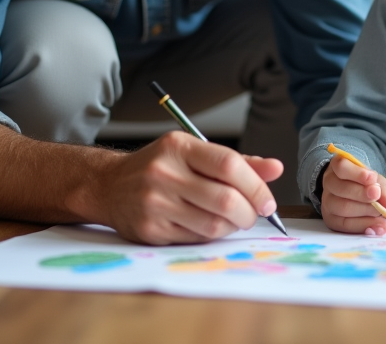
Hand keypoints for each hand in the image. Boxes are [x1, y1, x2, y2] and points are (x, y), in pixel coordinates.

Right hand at [99, 131, 282, 244]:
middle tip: (254, 215)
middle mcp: (164, 173)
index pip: (228, 165)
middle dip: (249, 213)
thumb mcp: (193, 152)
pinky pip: (195, 239)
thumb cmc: (160, 167)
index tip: (268, 201)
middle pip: (225, 200)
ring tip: (233, 220)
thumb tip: (276, 168)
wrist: (109, 186)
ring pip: (213, 225)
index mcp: (179, 147)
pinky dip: (212, 236)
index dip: (256, 185)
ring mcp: (154, 203)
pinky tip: (210, 226)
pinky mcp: (150, 229)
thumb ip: (236, 162)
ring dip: (233, 227)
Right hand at [319, 155, 385, 235]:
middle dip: (362, 194)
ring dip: (365, 211)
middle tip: (377, 196)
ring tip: (382, 215)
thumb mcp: (376, 181)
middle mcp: (329, 183)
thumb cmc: (364, 184)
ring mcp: (327, 202)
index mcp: (337, 167)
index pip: (342, 167)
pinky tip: (377, 227)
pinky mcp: (331, 220)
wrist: (355, 194)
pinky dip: (363, 226)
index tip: (372, 178)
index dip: (357, 173)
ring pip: (343, 208)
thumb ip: (384, 190)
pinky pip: (345, 225)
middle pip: (342, 189)